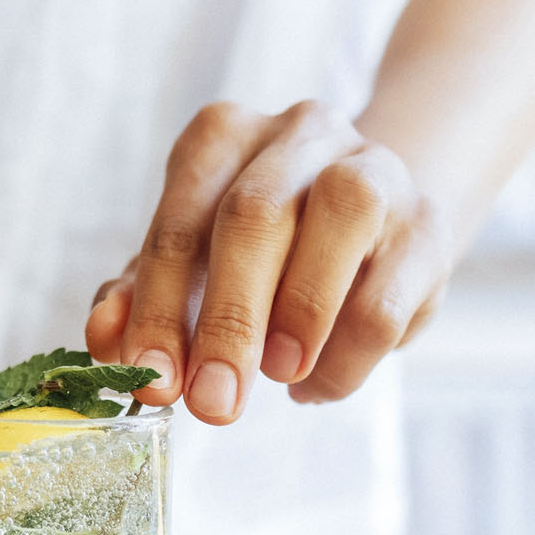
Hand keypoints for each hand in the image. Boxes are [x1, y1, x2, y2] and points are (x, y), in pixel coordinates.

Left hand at [86, 100, 451, 422]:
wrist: (373, 222)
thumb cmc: (262, 247)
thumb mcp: (191, 264)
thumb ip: (142, 297)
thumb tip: (105, 338)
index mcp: (224, 136)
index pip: (181, 219)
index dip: (159, 305)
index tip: (150, 378)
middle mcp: (299, 133)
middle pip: (256, 213)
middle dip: (229, 318)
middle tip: (213, 401)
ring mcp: (373, 166)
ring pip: (343, 217)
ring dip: (303, 311)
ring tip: (279, 377)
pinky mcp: (429, 224)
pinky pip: (392, 291)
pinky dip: (350, 353)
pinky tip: (317, 384)